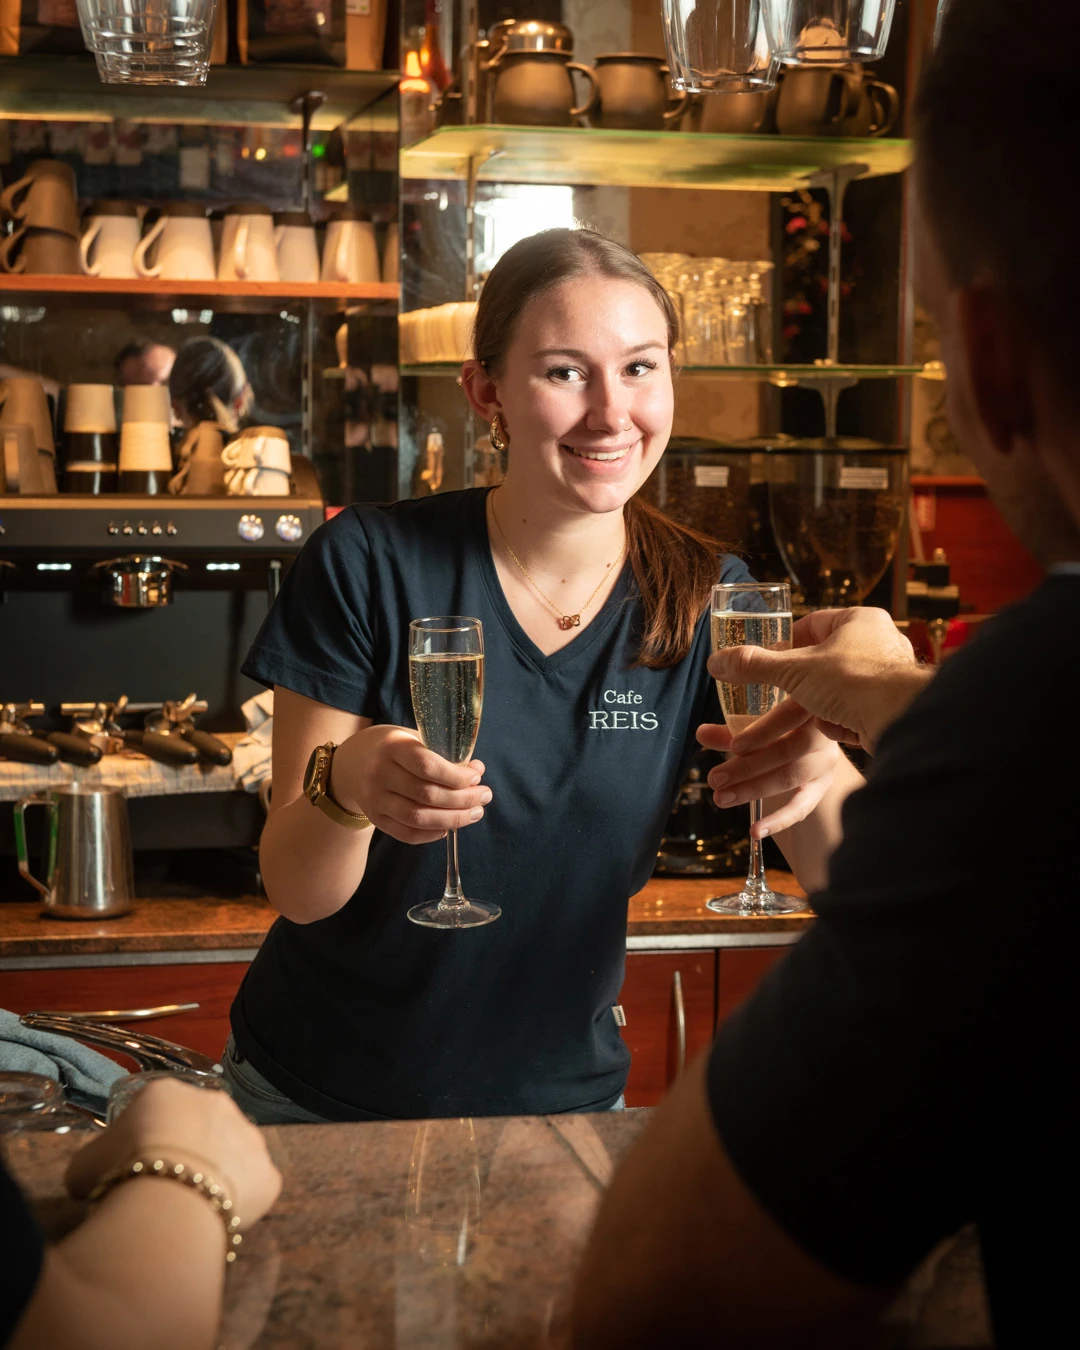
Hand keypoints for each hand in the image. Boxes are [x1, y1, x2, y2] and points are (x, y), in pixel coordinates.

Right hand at [66, 1079, 280, 1228]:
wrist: (169, 1199)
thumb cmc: (121, 1173)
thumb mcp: (84, 1165)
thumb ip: (95, 1162)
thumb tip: (93, 1177)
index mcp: (169, 1093)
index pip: (157, 1111)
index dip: (144, 1141)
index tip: (135, 1168)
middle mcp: (216, 1103)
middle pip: (200, 1128)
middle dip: (186, 1153)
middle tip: (165, 1188)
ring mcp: (249, 1137)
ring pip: (233, 1155)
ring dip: (217, 1175)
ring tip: (191, 1208)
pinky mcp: (268, 1174)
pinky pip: (255, 1189)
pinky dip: (239, 1205)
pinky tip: (214, 1222)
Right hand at [333, 724, 490, 845]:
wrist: (352, 762)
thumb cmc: (394, 747)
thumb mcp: (414, 738)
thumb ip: (444, 753)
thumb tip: (477, 770)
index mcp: (392, 747)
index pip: (428, 765)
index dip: (457, 776)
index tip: (477, 777)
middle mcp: (380, 773)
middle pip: (426, 794)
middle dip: (462, 799)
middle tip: (485, 796)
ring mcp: (375, 798)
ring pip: (417, 818)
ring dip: (452, 819)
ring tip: (474, 813)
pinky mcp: (375, 818)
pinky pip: (406, 834)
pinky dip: (431, 834)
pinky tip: (448, 827)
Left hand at [696, 718, 839, 836]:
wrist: (814, 735)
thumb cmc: (780, 724)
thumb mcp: (758, 723)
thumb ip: (731, 731)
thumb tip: (701, 733)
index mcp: (806, 708)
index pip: (786, 717)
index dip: (761, 732)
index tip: (733, 746)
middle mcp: (821, 735)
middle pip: (785, 752)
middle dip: (747, 767)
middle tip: (714, 778)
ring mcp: (824, 763)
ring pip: (789, 778)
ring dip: (752, 789)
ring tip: (721, 798)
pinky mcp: (821, 787)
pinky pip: (801, 807)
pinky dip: (778, 821)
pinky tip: (754, 831)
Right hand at [707, 607, 929, 755]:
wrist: (899, 719)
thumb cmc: (853, 680)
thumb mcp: (793, 670)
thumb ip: (753, 666)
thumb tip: (715, 662)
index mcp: (860, 619)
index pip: (813, 624)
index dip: (786, 641)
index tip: (769, 659)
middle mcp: (880, 643)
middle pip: (823, 660)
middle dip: (799, 682)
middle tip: (779, 693)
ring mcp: (888, 676)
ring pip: (837, 689)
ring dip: (817, 705)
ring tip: (805, 716)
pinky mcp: (890, 706)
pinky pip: (854, 710)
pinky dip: (839, 720)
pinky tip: (834, 728)